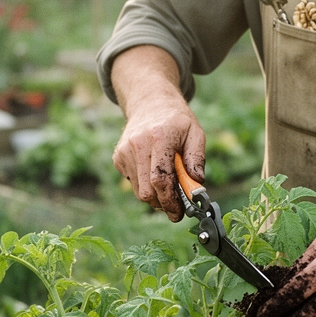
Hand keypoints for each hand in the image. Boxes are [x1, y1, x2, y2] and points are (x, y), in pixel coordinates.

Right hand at [111, 96, 205, 221]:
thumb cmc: (177, 121)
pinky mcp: (118, 158)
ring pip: (139, 191)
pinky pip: (133, 183)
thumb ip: (197, 160)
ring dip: (155, 196)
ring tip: (169, 185)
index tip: (180, 213)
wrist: (150, 103)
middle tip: (177, 207)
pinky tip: (154, 171)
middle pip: (147, 191)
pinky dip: (146, 185)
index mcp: (159, 137)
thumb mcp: (196, 133)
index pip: (160, 179)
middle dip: (163, 204)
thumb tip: (196, 186)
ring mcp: (124, 152)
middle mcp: (137, 145)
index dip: (170, 201)